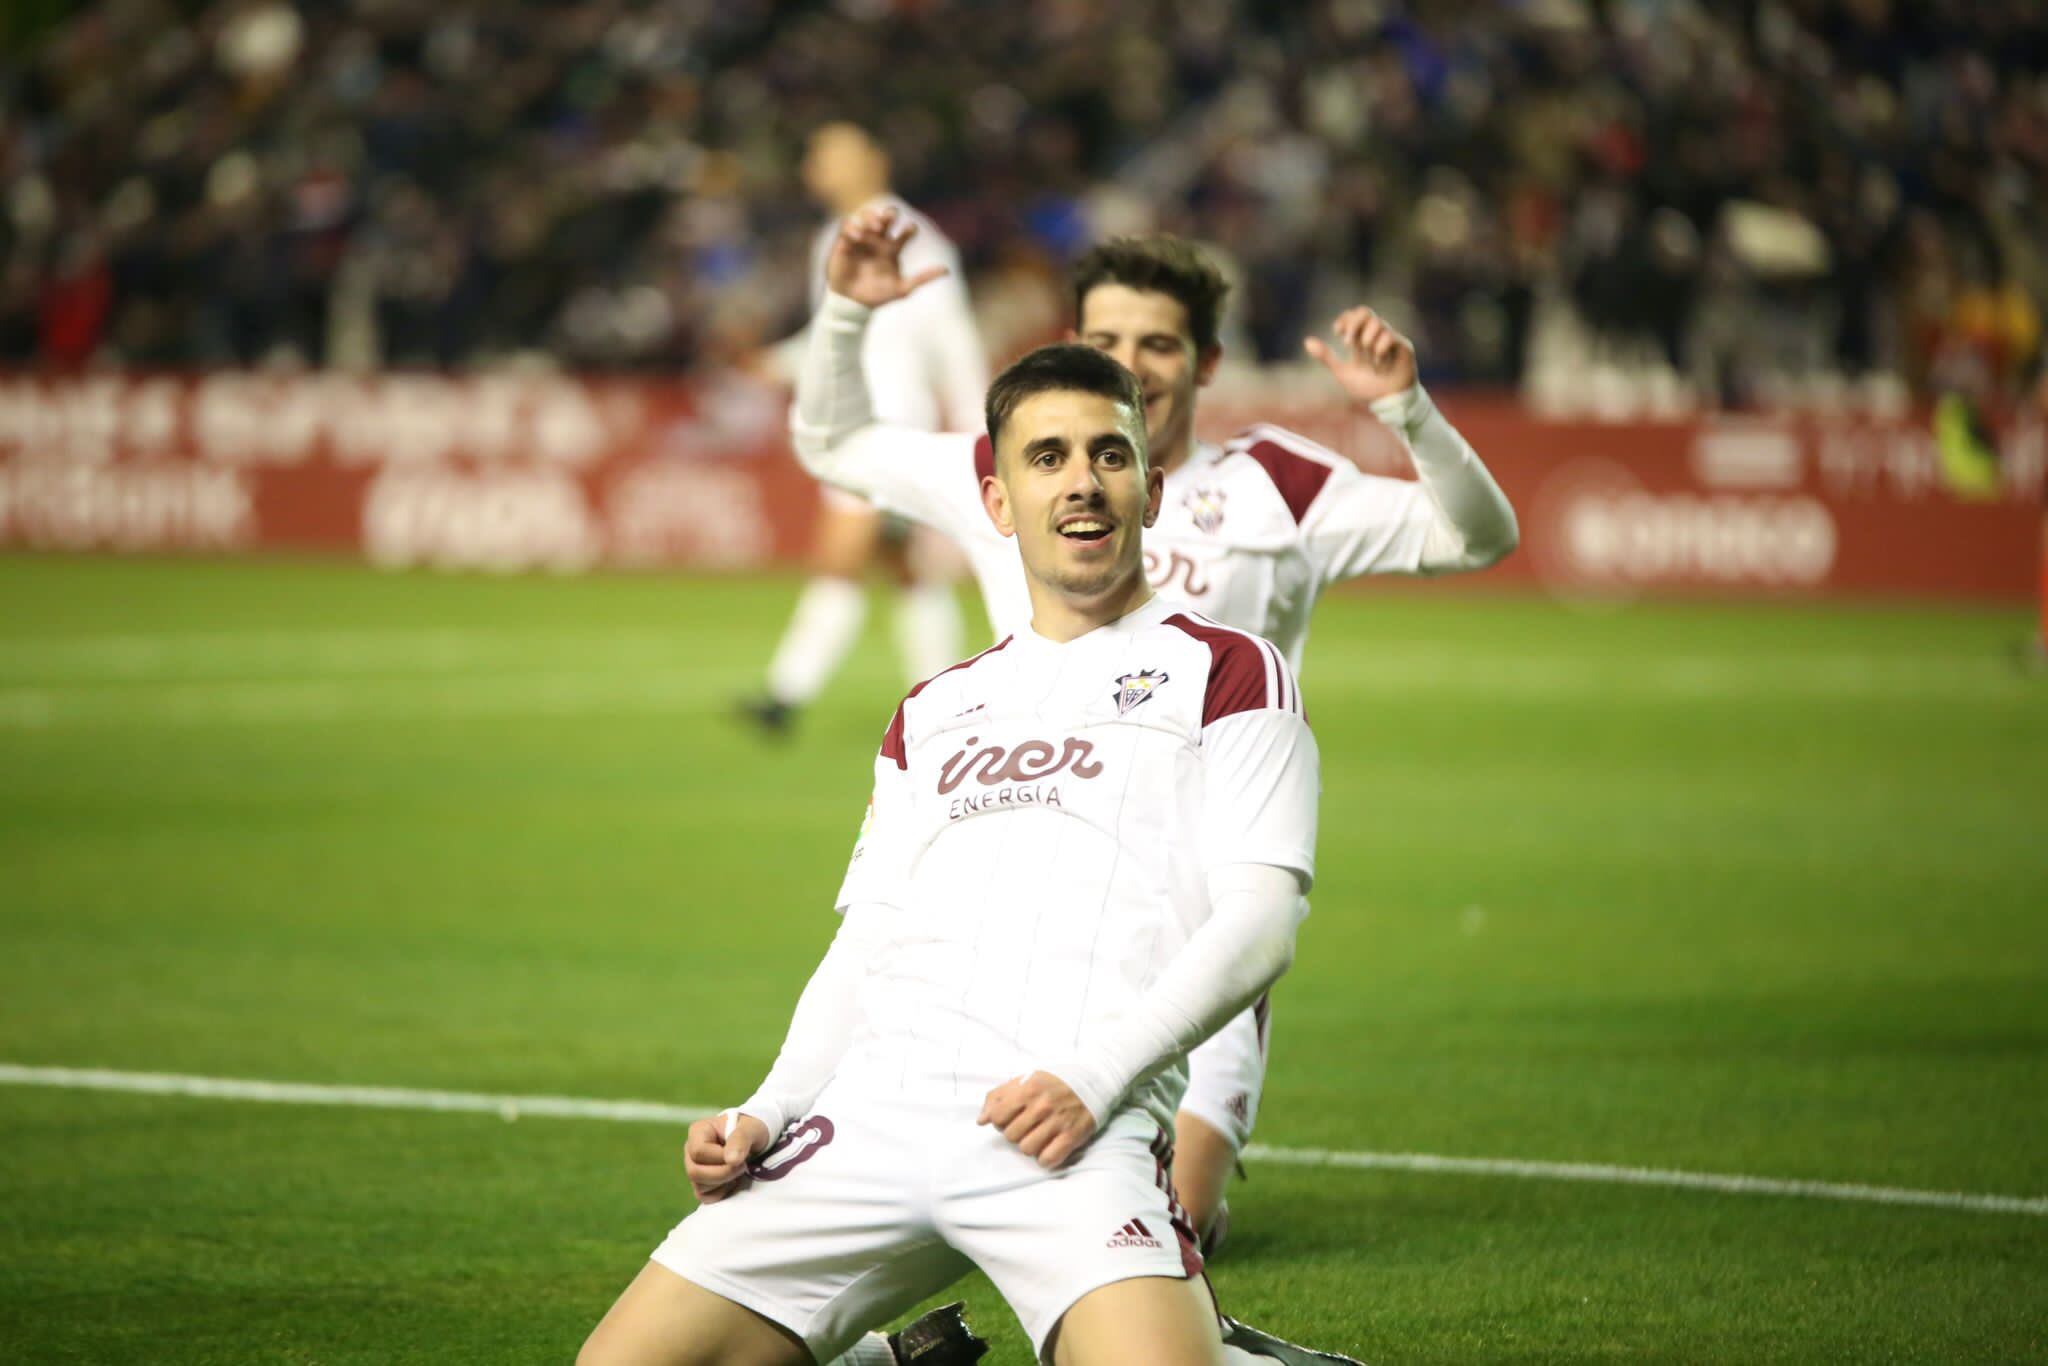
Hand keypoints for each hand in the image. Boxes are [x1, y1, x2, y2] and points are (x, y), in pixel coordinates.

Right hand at [684, 1111, 770, 1203]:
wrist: (755, 1142)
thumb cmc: (750, 1131)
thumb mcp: (750, 1129)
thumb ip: (740, 1140)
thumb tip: (731, 1160)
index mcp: (698, 1132)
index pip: (698, 1151)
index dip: (719, 1158)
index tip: (739, 1157)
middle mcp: (691, 1151)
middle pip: (694, 1172)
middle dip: (723, 1174)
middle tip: (743, 1166)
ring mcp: (694, 1169)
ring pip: (699, 1186)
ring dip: (724, 1182)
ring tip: (738, 1171)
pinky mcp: (701, 1185)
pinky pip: (705, 1197)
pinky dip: (722, 1193)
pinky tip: (733, 1181)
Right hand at [825, 204, 948, 309]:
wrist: (853, 304)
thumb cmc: (879, 296)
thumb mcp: (903, 289)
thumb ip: (923, 278)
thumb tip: (947, 270)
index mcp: (893, 248)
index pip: (905, 233)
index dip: (909, 229)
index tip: (911, 230)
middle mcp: (878, 240)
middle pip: (885, 218)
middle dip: (889, 214)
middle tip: (891, 217)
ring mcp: (862, 239)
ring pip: (867, 217)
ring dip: (871, 217)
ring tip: (876, 226)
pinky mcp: (844, 241)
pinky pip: (847, 226)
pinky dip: (852, 227)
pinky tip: (858, 236)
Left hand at [978, 1071, 1097, 1168]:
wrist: (1094, 1080)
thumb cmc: (1055, 1081)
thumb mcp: (1026, 1079)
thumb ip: (999, 1096)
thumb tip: (981, 1120)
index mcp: (1028, 1089)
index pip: (998, 1117)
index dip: (1000, 1121)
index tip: (1010, 1119)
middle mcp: (1042, 1105)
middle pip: (1011, 1136)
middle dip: (1015, 1133)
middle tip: (1027, 1127)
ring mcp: (1058, 1122)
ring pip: (1027, 1149)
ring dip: (1030, 1146)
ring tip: (1038, 1136)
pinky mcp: (1072, 1136)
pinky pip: (1048, 1159)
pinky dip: (1045, 1158)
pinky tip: (1049, 1148)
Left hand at [1303, 305, 1417, 407]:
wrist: (1387, 403)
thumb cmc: (1367, 387)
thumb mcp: (1342, 372)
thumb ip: (1326, 357)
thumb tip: (1306, 341)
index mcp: (1362, 338)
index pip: (1354, 315)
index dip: (1345, 319)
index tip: (1337, 333)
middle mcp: (1377, 335)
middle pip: (1365, 312)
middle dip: (1353, 324)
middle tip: (1347, 343)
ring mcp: (1391, 339)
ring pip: (1377, 323)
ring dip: (1367, 340)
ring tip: (1367, 358)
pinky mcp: (1403, 347)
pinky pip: (1390, 337)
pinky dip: (1379, 350)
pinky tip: (1378, 365)